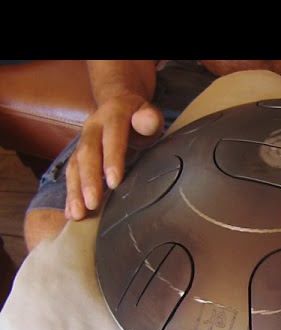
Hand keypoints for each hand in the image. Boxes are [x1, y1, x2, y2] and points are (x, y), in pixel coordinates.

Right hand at [65, 94, 163, 220]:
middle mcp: (92, 128)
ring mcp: (83, 142)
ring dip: (74, 191)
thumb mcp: (148, 114)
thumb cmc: (139, 117)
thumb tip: (150, 120)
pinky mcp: (78, 155)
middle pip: (88, 154)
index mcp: (112, 115)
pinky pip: (71, 174)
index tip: (114, 183)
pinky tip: (71, 212)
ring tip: (77, 214)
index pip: (112, 137)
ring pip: (75, 166)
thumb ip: (149, 119)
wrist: (119, 105)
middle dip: (89, 180)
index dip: (112, 159)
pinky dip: (71, 194)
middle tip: (92, 204)